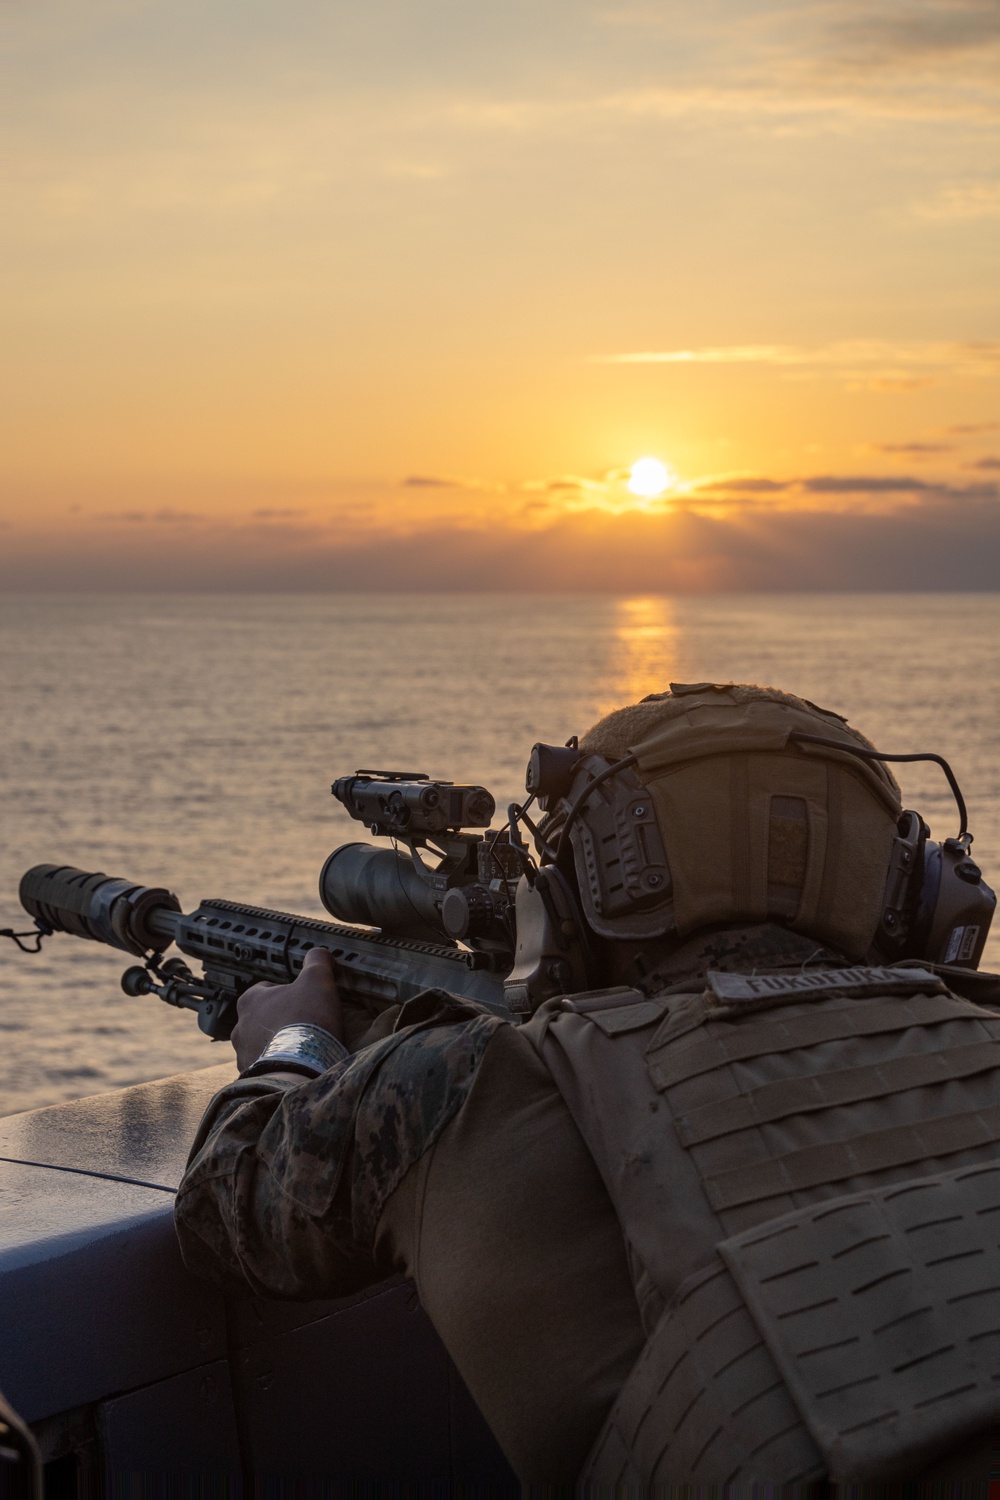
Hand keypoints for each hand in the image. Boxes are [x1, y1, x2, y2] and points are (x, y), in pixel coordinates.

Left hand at [231, 947, 343, 1071]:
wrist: (299, 1069)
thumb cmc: (305, 1020)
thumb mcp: (317, 980)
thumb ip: (317, 961)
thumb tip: (320, 953)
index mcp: (250, 1000)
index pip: (267, 989)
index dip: (288, 993)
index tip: (304, 1000)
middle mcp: (240, 1026)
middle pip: (263, 1017)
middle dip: (281, 1020)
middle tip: (305, 1025)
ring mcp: (243, 1053)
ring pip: (262, 1043)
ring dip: (278, 1045)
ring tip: (302, 1049)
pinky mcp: (251, 1076)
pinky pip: (265, 1067)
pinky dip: (279, 1065)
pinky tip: (296, 1065)